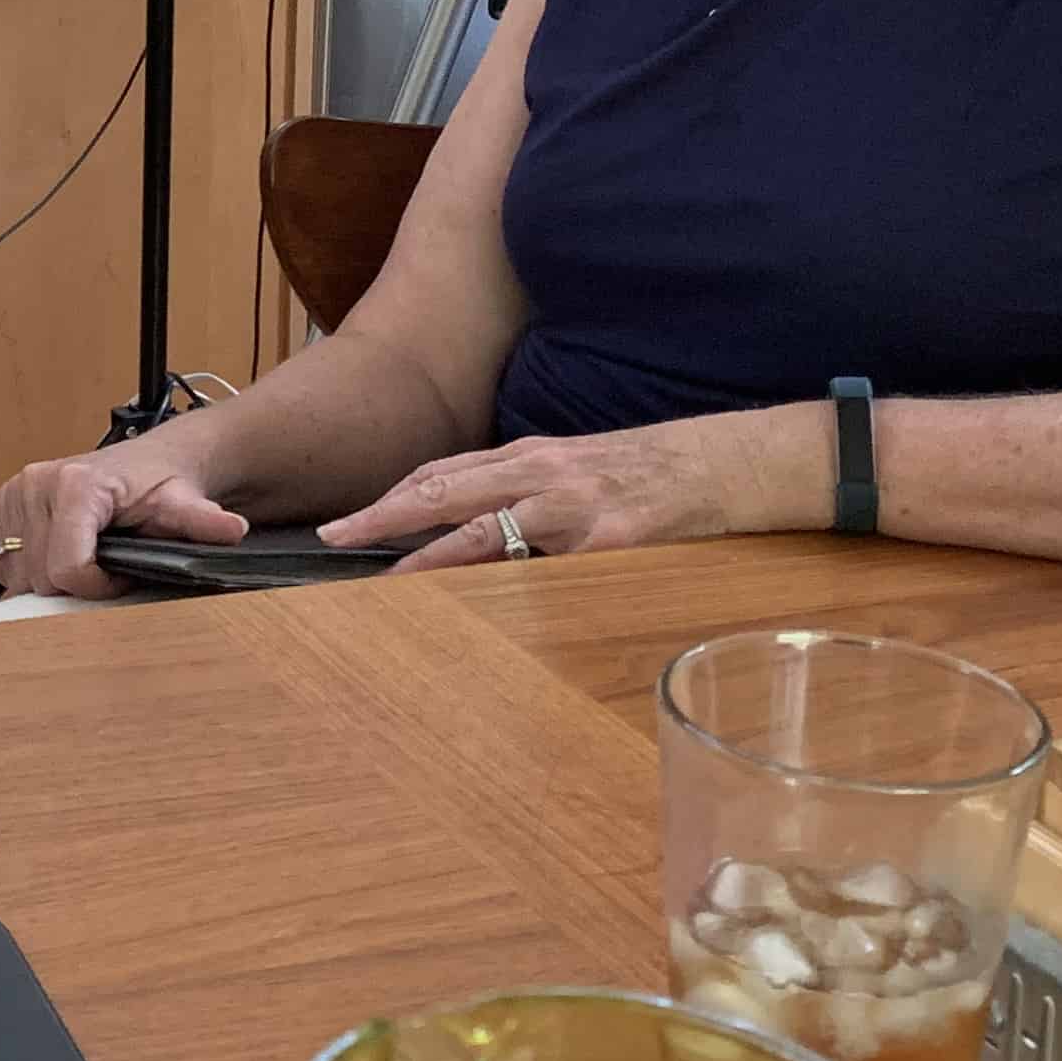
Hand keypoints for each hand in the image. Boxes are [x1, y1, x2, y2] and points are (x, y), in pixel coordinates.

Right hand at [0, 441, 246, 599]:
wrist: (152, 462)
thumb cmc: (163, 484)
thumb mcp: (184, 503)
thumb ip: (202, 521)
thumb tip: (231, 529)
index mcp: (75, 486)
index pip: (67, 570)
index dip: (97, 587)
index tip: (122, 575)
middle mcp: (36, 484)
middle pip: (42, 577)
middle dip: (75, 584)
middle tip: (106, 564)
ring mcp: (14, 493)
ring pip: (16, 574)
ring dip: (47, 577)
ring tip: (82, 557)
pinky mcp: (1, 504)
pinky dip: (16, 567)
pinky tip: (48, 555)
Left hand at [318, 409, 804, 572]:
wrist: (728, 463)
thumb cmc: (652, 472)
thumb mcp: (580, 471)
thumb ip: (528, 494)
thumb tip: (475, 530)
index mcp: (532, 457)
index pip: (445, 473)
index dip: (393, 495)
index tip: (347, 518)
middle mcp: (543, 473)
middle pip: (447, 491)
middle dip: (386, 514)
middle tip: (334, 537)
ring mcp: (574, 506)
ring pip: (485, 529)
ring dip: (428, 556)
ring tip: (385, 580)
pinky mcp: (610, 539)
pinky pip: (551, 567)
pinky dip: (511, 585)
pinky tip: (478, 603)